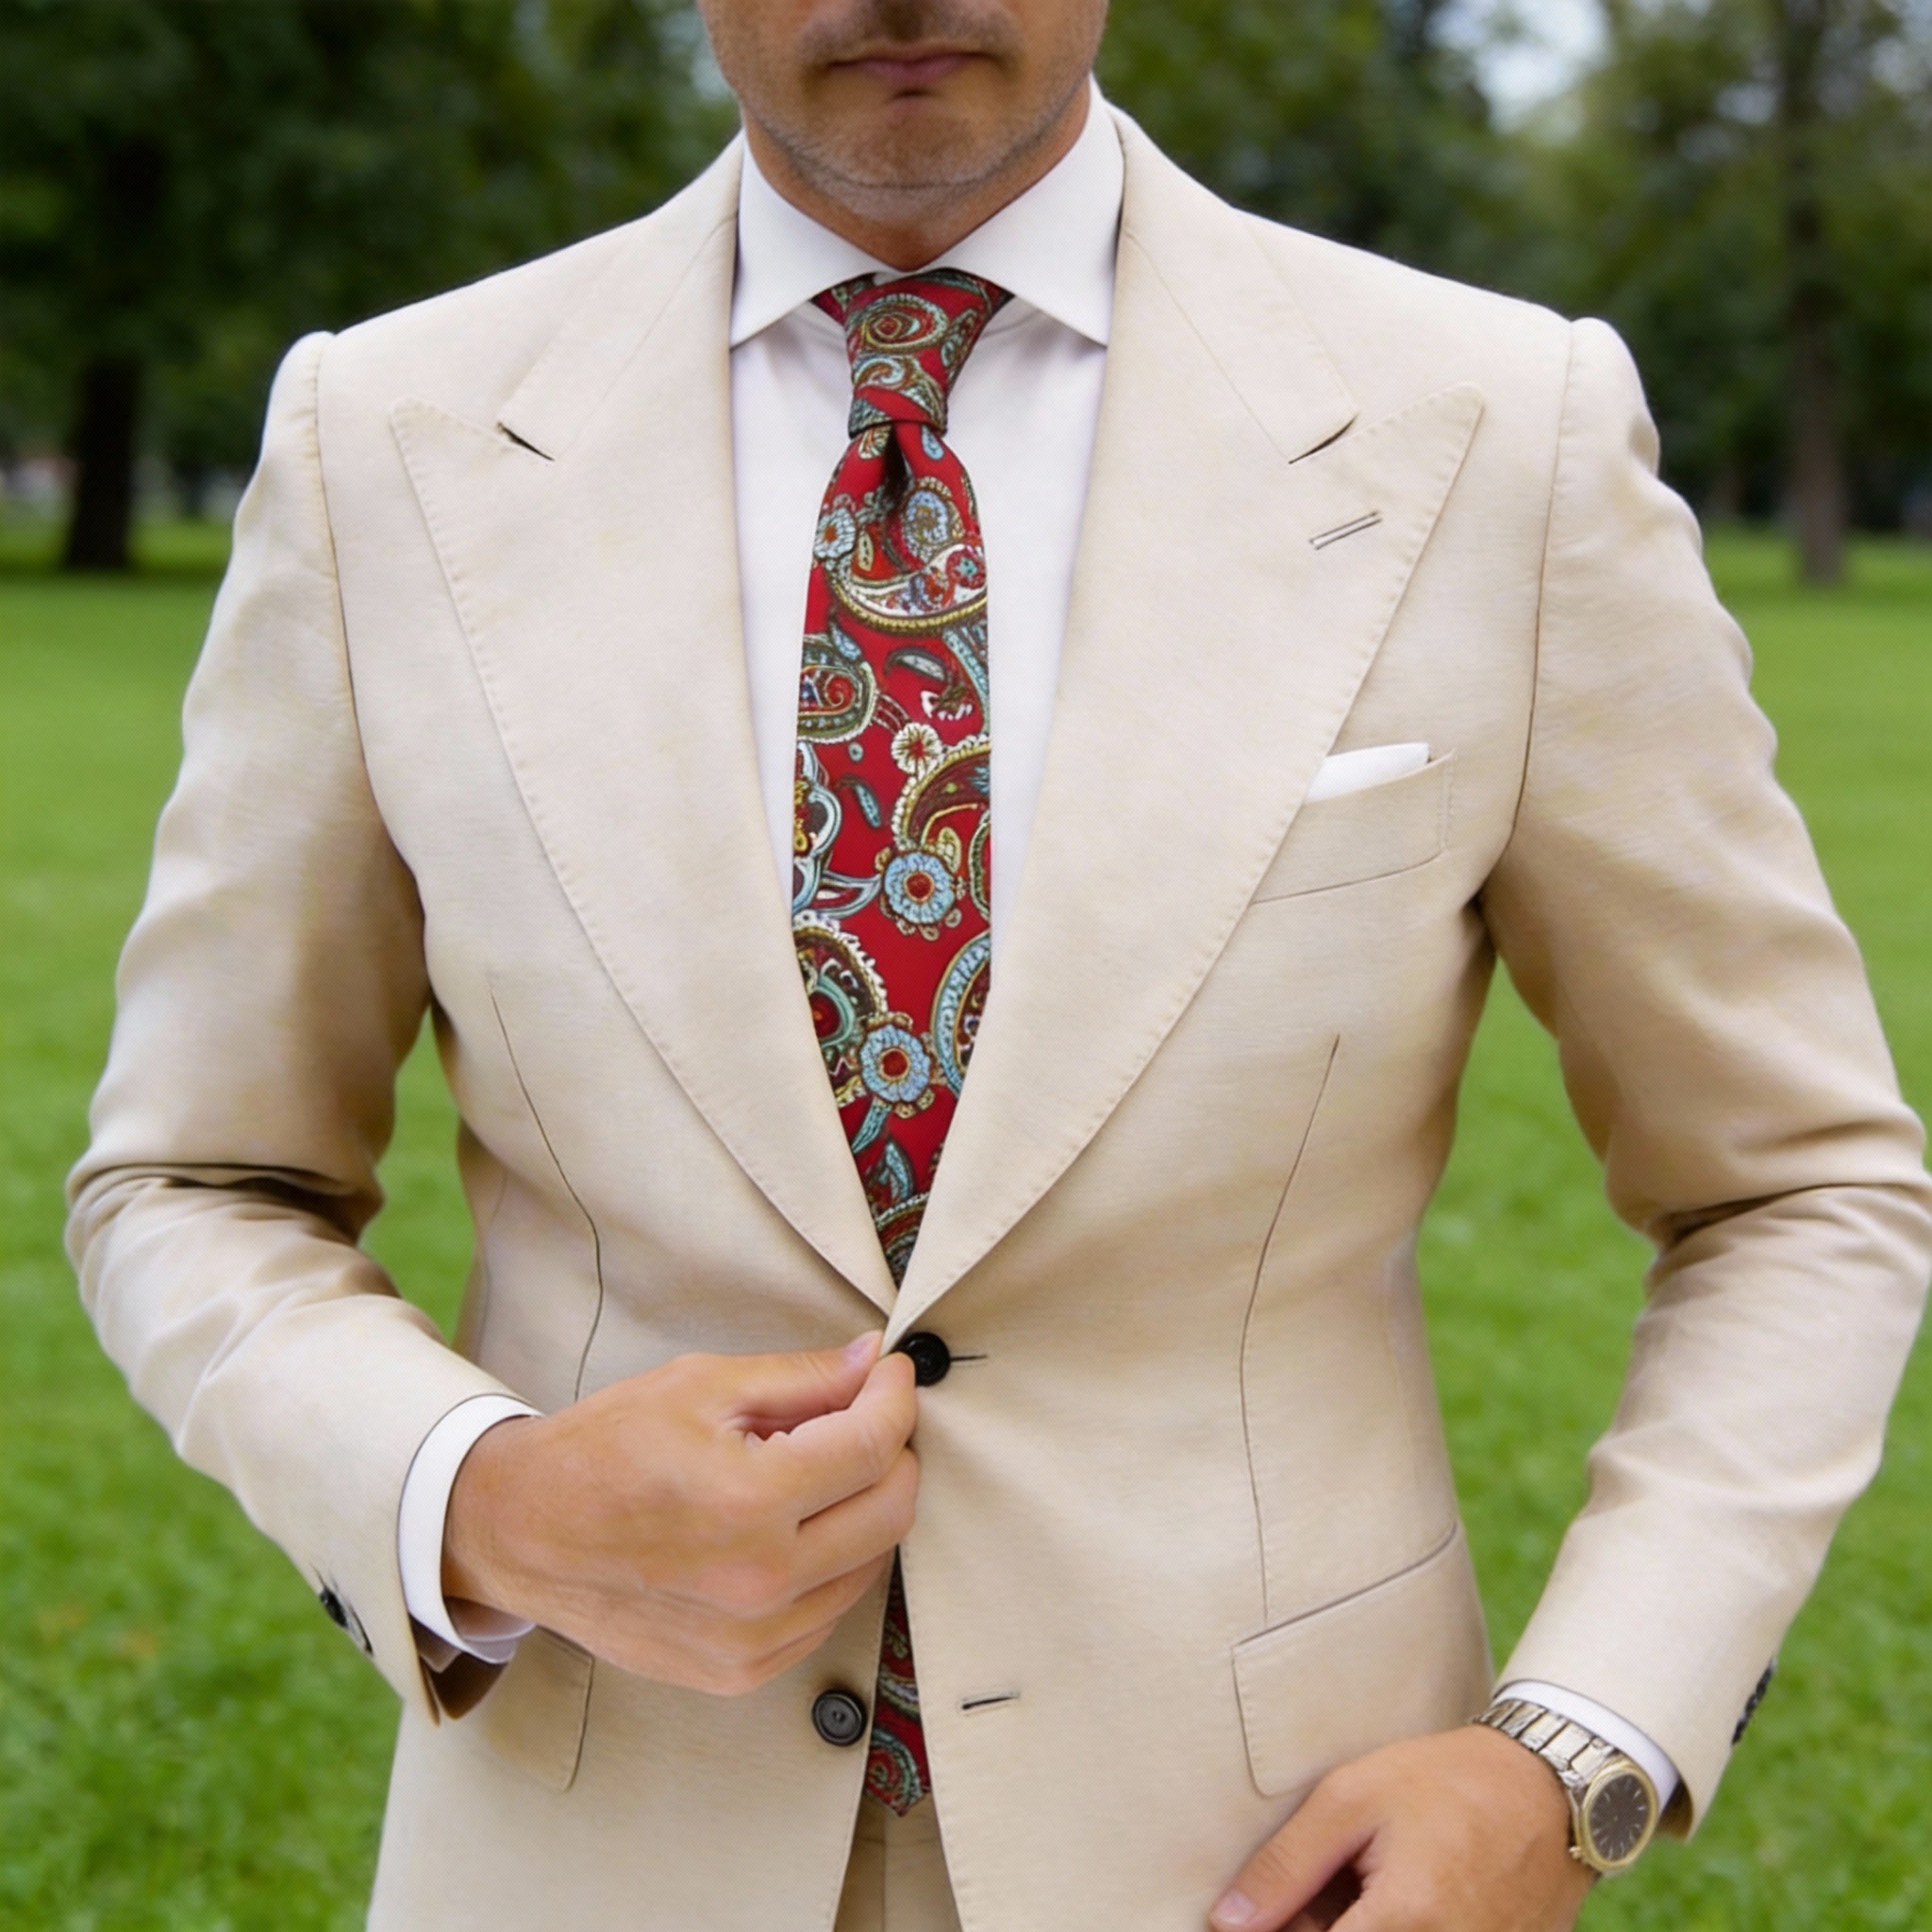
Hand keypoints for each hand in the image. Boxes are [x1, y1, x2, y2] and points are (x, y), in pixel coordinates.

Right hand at [442, 1332, 916, 1693]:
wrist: (526, 1533)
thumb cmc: (605, 1450)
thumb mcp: (702, 1386)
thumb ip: (802, 1377)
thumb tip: (874, 1361)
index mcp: (749, 1502)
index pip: (873, 1447)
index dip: (895, 1398)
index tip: (890, 1374)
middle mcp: (760, 1582)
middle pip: (892, 1510)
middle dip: (893, 1450)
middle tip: (865, 1415)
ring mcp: (753, 1640)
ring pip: (870, 1564)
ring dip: (866, 1508)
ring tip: (818, 1470)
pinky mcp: (742, 1671)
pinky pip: (827, 1611)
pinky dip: (832, 1562)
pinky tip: (793, 1527)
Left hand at [1210, 1725, 1593, 1930]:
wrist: (1545, 1791)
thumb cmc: (1445, 1783)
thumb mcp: (1351, 1799)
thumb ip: (1286, 1866)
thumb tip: (1226, 1923)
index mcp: (1405, 1921)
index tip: (1278, 1908)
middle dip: (1319, 1927)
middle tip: (1329, 1889)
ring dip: (1355, 1926)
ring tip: (1363, 1891)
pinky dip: (1390, 1928)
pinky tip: (1394, 1901)